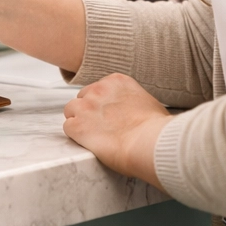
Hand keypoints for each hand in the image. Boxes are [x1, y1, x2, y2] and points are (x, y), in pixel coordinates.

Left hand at [62, 74, 170, 189]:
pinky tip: (89, 143)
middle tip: (101, 128)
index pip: (98, 89)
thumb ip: (133, 101)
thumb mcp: (148, 103)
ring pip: (71, 111)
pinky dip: (76, 136)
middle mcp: (98, 89)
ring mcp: (86, 106)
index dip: (101, 105)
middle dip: (88, 112)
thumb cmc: (157, 128)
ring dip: (79, 122)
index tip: (109, 116)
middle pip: (82, 98)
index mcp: (116, 81)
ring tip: (94, 136)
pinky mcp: (77, 125)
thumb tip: (134, 111)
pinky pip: (68, 128)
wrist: (150, 143)